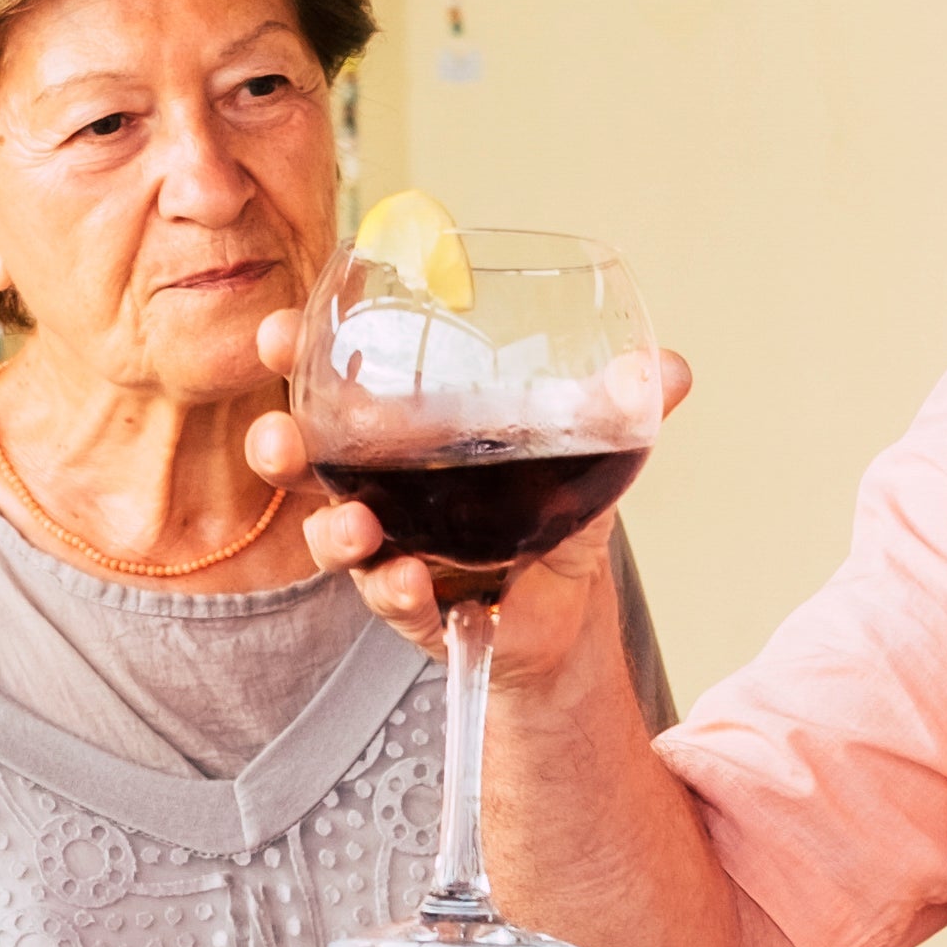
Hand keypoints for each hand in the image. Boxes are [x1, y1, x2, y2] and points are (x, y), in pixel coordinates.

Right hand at [243, 312, 692, 683]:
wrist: (566, 612)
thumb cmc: (551, 515)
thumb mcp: (584, 453)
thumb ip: (617, 411)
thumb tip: (668, 369)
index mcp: (402, 433)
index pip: (332, 385)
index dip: (295, 359)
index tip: (277, 334)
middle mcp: (380, 489)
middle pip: (306, 461)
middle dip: (280, 447)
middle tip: (281, 440)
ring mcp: (389, 551)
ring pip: (333, 538)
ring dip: (333, 532)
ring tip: (357, 528)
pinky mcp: (413, 609)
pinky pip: (392, 600)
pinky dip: (398, 591)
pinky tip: (413, 582)